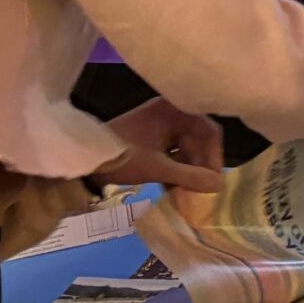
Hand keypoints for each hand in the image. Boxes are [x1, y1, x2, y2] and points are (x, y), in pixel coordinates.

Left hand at [95, 98, 225, 193]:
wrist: (84, 159)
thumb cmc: (122, 157)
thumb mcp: (157, 168)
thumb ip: (190, 177)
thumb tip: (219, 185)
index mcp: (173, 111)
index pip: (209, 131)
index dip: (214, 156)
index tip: (213, 180)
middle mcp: (170, 112)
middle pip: (199, 139)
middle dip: (201, 165)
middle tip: (202, 189)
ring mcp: (161, 123)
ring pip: (188, 147)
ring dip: (189, 169)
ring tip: (188, 191)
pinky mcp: (152, 136)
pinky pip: (175, 150)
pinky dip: (177, 168)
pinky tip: (174, 187)